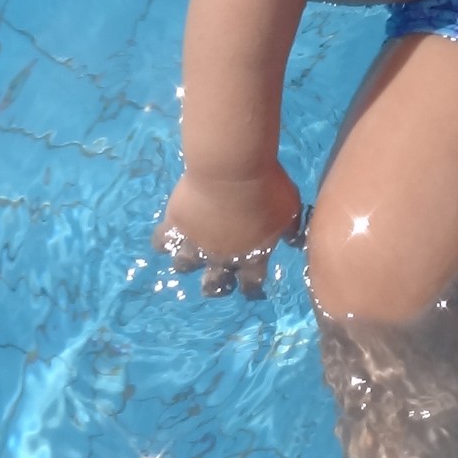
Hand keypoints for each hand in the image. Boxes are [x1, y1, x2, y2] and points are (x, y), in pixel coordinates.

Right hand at [155, 163, 304, 298]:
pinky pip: (162, 241)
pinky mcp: (175, 225)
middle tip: (215, 279)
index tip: (248, 287)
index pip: (250, 284)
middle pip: (214, 285)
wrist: (232, 170)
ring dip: (186, 262)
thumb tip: (295, 242)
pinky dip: (163, 240)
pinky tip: (167, 235)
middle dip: (215, 285)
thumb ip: (291, 229)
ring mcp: (195, 243)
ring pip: (183, 266)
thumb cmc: (268, 187)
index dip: (249, 287)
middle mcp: (221, 257)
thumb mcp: (290, 208)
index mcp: (252, 256)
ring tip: (187, 256)